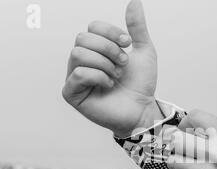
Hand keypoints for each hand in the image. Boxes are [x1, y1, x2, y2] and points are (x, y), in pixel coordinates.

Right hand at [62, 0, 161, 136]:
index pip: (93, 27)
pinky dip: (98, 77)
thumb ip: (137, 28)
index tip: (128, 44)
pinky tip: (109, 85)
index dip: (112, 33)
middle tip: (123, 64)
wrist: (142, 109)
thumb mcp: (144, 51)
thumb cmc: (140, 84)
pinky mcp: (72, 93)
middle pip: (82, 38)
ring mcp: (75, 77)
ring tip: (116, 76)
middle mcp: (82, 60)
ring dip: (104, 64)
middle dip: (109, 49)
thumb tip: (135, 1)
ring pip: (78, 54)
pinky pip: (78, 74)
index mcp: (96, 48)